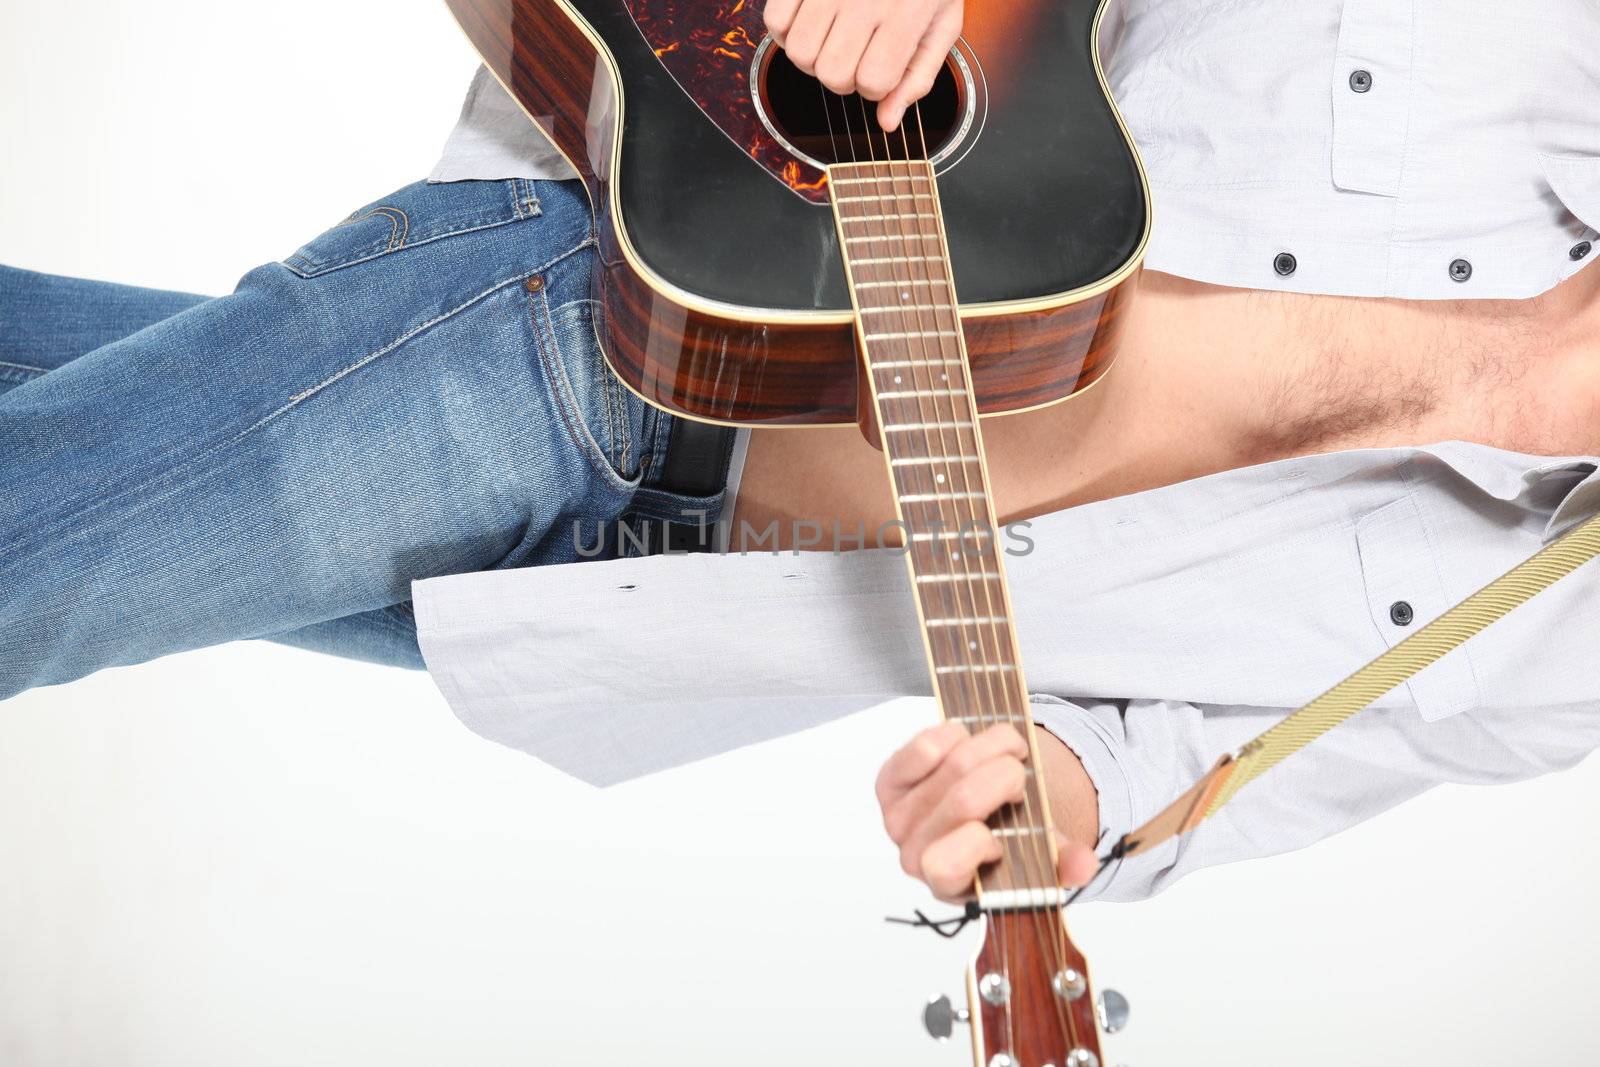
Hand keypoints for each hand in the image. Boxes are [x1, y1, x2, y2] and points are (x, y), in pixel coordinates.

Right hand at [764, 0, 963, 130]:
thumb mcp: (942, 24)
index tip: (881, 66)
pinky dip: (786, 31)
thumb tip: (886, 121)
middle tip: (854, 56)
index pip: (872, 82)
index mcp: (904, 16)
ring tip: (831, 38)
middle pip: (831, 74)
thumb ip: (918, 76)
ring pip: (800, 53)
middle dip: (842, 77)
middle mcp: (865, 0)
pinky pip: (775, 21)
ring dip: (812, 57)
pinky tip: (809, 21)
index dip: (874, 86)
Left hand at [876, 721, 1100, 901]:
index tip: (1008, 828)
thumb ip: (1062, 862)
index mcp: (950, 885)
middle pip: (964, 800)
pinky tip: (967, 739)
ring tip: (1009, 749)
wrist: (980, 811)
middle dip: (1008, 776)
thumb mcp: (1040, 855)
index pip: (948, 864)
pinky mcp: (888, 783)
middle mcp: (915, 856)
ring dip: (992, 746)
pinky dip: (953, 735)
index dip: (981, 840)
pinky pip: (921, 749)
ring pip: (951, 765)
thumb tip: (1085, 864)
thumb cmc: (1007, 837)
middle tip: (1022, 774)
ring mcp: (898, 818)